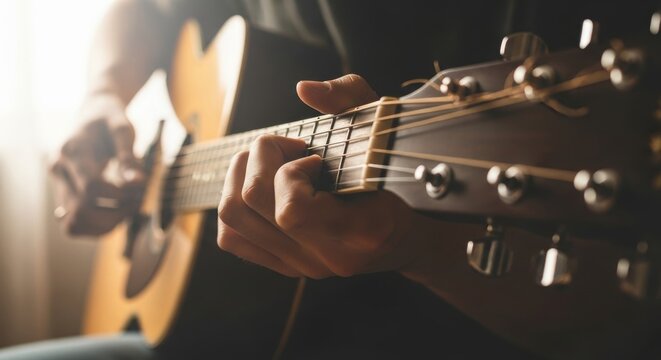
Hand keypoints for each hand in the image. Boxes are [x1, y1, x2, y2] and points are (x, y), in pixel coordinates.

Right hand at [51, 94, 144, 235]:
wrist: (92, 116)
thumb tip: (138, 183)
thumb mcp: (123, 130)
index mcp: (72, 151)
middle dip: (115, 214)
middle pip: (81, 211)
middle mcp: (59, 170)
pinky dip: (97, 226)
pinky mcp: (63, 196)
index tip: (138, 189)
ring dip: (106, 225)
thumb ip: (129, 157)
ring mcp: (58, 185)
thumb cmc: (110, 121)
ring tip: (127, 209)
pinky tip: (115, 213)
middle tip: (137, 201)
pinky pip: (74, 225)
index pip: (91, 187)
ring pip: (74, 225)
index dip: (119, 196)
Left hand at [217, 74, 429, 277]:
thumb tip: (304, 89)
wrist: (402, 237)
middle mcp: (326, 256)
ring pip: (232, 217)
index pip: (292, 211)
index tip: (314, 157)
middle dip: (261, 158)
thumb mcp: (383, 129)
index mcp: (361, 230)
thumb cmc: (392, 176)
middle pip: (250, 202)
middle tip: (288, 148)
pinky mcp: (284, 267)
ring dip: (240, 175)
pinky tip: (263, 188)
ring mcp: (302, 266)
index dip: (290, 172)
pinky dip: (234, 204)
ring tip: (270, 164)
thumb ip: (349, 98)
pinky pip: (230, 236)